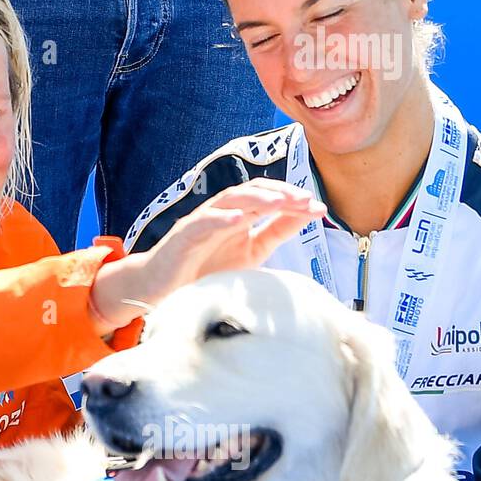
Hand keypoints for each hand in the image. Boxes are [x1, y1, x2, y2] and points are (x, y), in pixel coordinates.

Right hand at [91, 179, 324, 329]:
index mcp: (239, 216)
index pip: (269, 198)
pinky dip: (220, 218)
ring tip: (279, 202)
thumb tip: (307, 216)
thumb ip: (275, 232)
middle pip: (252, 191)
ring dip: (255, 198)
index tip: (319, 209)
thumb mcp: (251, 251)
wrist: (162, 288)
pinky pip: (202, 222)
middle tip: (305, 200)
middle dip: (280, 193)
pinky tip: (239, 219)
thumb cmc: (204, 270)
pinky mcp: (183, 237)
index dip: (294, 200)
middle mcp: (221, 214)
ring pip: (228, 199)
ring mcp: (201, 222)